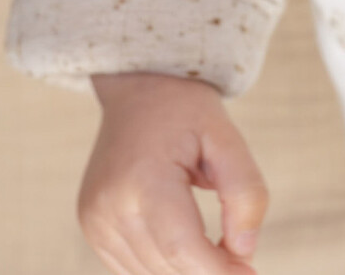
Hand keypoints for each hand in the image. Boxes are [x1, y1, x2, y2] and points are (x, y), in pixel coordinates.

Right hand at [77, 72, 268, 273]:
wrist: (138, 88)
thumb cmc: (185, 110)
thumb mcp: (227, 137)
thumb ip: (245, 192)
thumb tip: (245, 252)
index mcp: (141, 181)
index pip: (182, 250)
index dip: (220, 272)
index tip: (251, 273)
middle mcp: (108, 208)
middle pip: (168, 267)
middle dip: (209, 273)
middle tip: (242, 262)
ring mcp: (95, 221)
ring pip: (150, 274)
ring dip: (187, 272)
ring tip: (218, 252)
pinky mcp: (93, 228)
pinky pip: (133, 268)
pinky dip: (165, 266)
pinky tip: (189, 249)